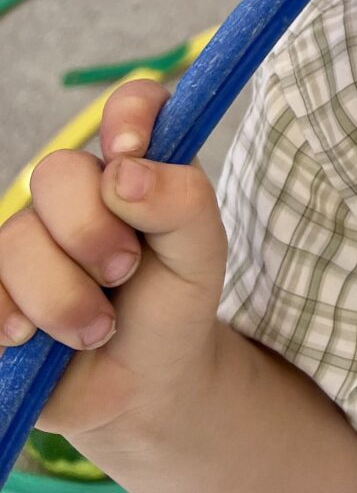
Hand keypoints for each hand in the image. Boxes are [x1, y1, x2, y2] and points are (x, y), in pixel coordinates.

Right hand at [0, 78, 228, 443]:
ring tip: (96, 330)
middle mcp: (77, 194)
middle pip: (55, 172)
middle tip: (124, 273)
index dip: (128, 114)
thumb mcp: (201, 256)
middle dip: (90, 232)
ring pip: (15, 239)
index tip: (128, 151)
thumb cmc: (174, 307)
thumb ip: (182, 203)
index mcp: (136, 169)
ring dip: (62, 296)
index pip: (132, 105)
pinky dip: (10, 317)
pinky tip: (33, 340)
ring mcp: (29, 238)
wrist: (143, 387)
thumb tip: (123, 170)